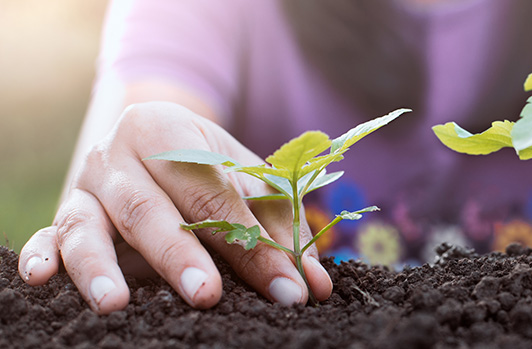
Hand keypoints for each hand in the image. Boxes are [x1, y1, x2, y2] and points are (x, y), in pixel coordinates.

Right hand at [18, 102, 331, 313]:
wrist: (149, 138)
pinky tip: (41, 280)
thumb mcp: (248, 184)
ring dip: (101, 266)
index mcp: (165, 130)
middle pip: (149, 209)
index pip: (212, 192)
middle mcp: (116, 155)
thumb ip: (281, 231)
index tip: (287, 288)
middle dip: (181, 255)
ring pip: (87, 226)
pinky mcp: (63, 216)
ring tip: (117, 304)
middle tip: (208, 294)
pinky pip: (46, 236)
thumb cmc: (208, 166)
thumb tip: (314, 287)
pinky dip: (40, 256)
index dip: (251, 242)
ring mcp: (84, 188)